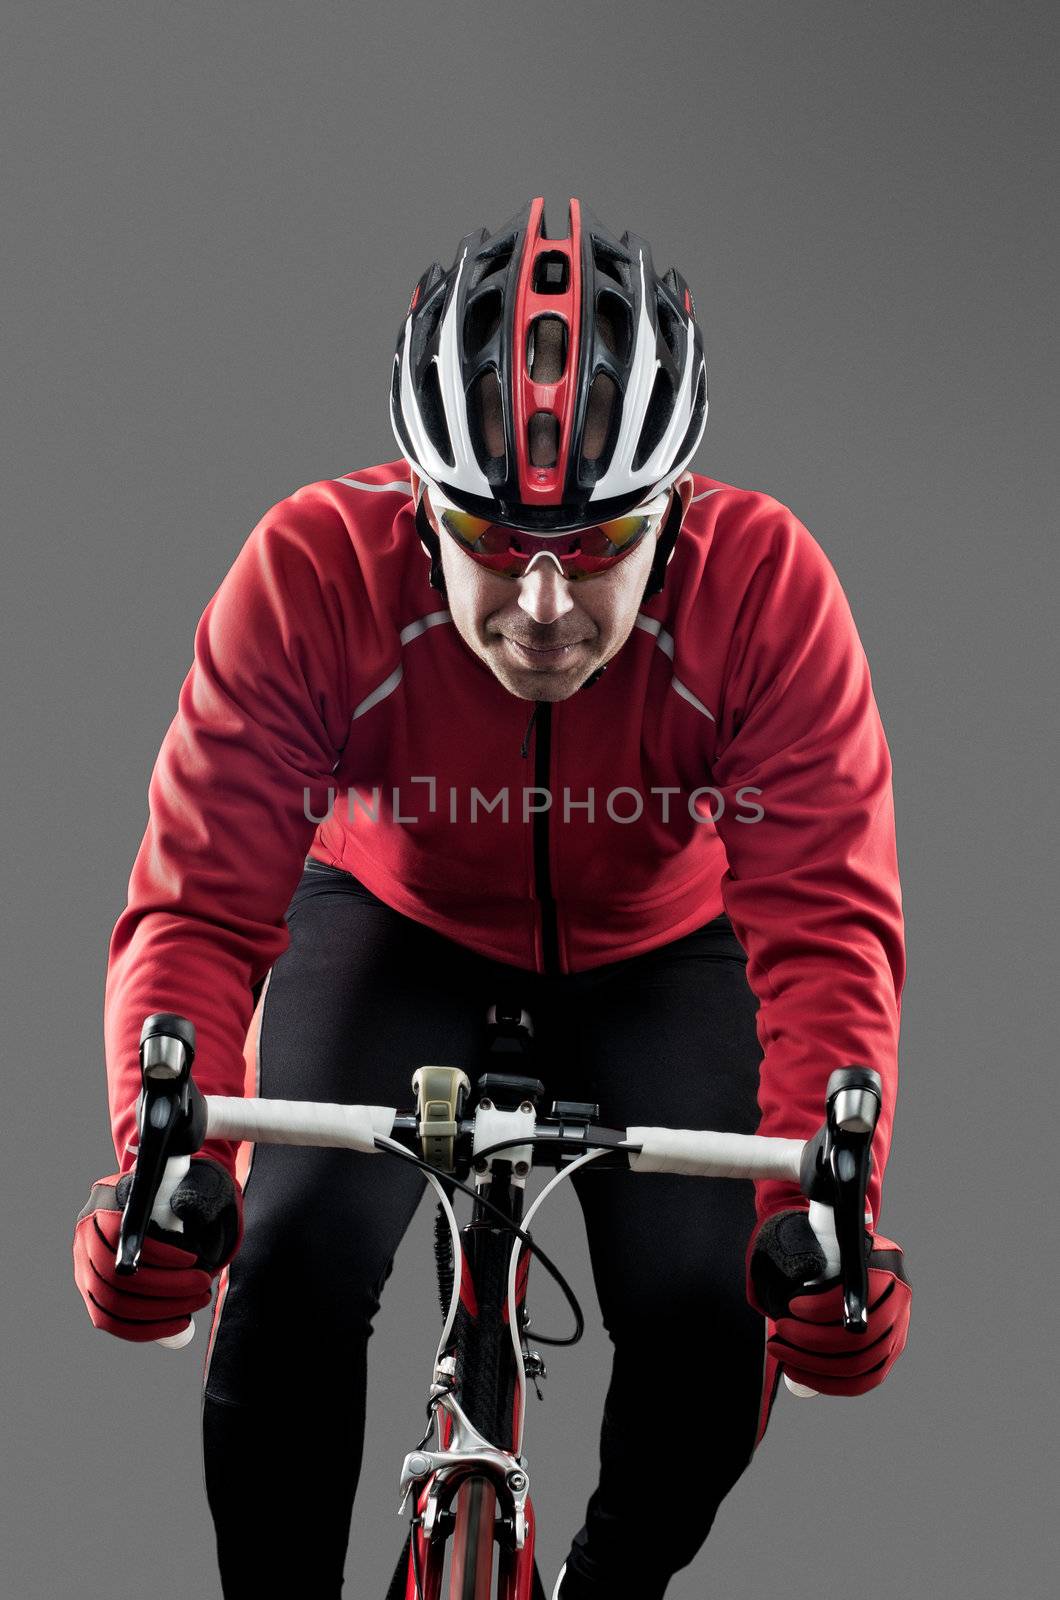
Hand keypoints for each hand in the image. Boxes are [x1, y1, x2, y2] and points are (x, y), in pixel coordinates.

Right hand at [73, 1157, 241, 1343]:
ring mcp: (82, 1269)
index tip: (192, 1259)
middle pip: (119, 1277)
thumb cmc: (166, 1193)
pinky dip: (146, 1328)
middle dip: (168, 1287)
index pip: (122, 1235)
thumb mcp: (178, 1182)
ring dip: (162, 1310)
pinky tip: (179, 1323)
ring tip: (199, 1300)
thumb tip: (186, 1211)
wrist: (140, 1203)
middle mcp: (85, 1237)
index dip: (158, 1253)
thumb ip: (186, 1193)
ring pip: (115, 1304)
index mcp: (103, 1203)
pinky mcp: (89, 1294)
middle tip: (204, 1284)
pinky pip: (110, 1321)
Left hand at [747, 1208, 910, 1396]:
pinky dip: (832, 1384)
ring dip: (815, 1366)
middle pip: (860, 1336)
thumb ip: (822, 1226)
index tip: (790, 1308)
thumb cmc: (826, 1244)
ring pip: (861, 1362)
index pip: (860, 1294)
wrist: (846, 1254)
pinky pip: (866, 1379)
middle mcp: (902, 1296)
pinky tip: (801, 1376)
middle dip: (811, 1341)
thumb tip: (822, 1200)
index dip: (824, 1309)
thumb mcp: (824, 1228)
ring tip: (781, 1352)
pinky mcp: (891, 1352)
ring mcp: (901, 1328)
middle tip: (778, 1333)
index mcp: (887, 1263)